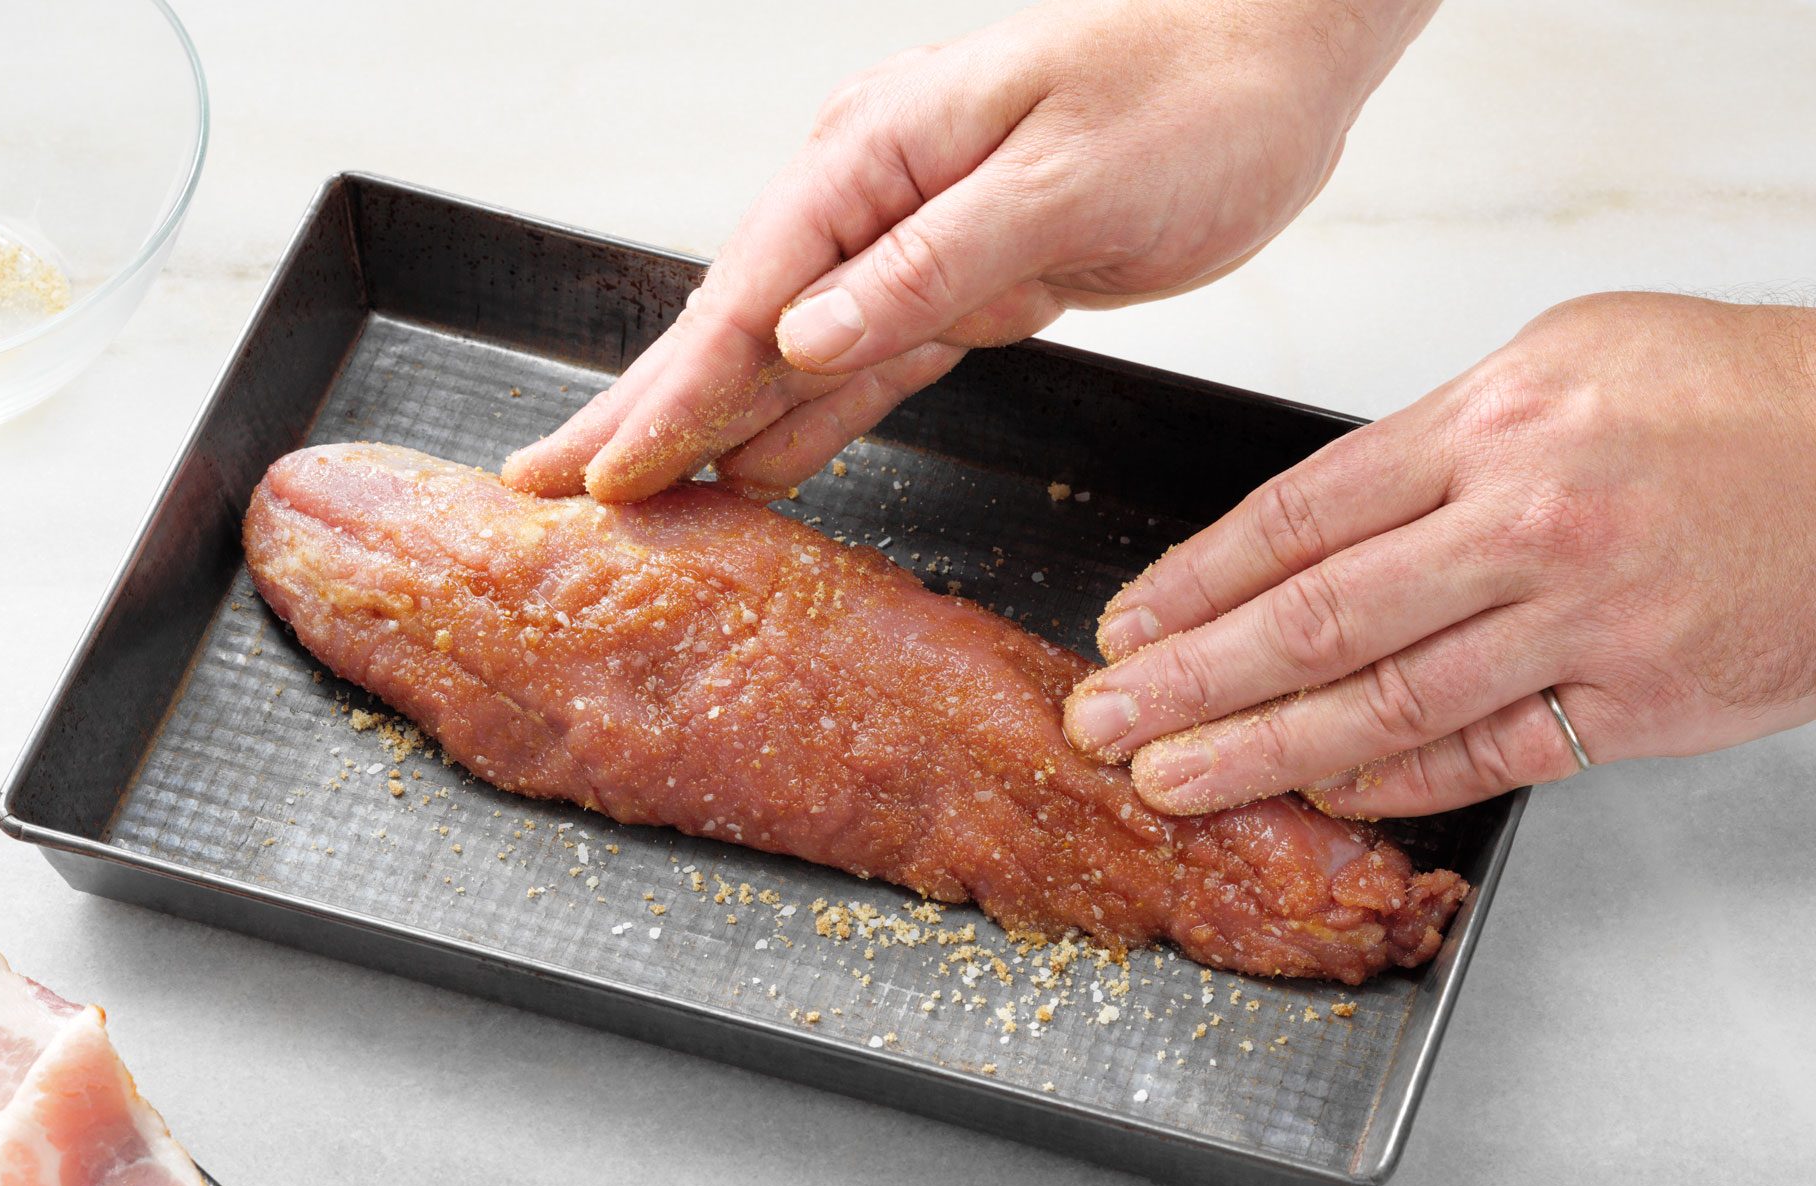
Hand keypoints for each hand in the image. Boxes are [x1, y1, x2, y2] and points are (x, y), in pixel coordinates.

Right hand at [503, 0, 1436, 502]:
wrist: (1283, 47)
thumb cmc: (1192, 92)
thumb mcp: (1062, 180)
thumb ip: (928, 265)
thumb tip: (800, 338)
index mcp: (875, 153)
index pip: (747, 294)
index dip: (673, 394)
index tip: (608, 475)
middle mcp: (874, 196)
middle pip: (734, 324)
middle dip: (643, 408)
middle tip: (548, 485)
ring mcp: (912, 241)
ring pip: (787, 355)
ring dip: (707, 425)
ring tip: (624, 490)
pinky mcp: (966, 281)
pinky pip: (868, 367)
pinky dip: (807, 421)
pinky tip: (754, 469)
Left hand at [1063, 293, 1815, 817]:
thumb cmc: (1729, 396)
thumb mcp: (1564, 360)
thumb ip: (1435, 442)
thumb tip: (1316, 524)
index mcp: (1490, 427)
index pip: (1295, 518)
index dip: (1192, 584)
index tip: (1126, 627)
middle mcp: (1523, 526)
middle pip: (1313, 621)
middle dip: (1189, 681)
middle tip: (1106, 722)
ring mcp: (1580, 624)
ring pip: (1382, 704)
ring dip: (1262, 751)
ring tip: (1174, 779)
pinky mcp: (1635, 703)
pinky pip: (1485, 752)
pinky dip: (1395, 778)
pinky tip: (1321, 793)